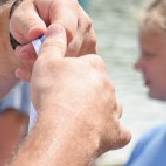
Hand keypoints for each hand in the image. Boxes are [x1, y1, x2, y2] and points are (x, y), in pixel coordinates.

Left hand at [10, 0, 96, 78]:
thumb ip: (27, 24)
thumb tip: (37, 33)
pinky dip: (58, 75)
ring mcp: (89, 38)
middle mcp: (84, 22)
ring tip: (30, 62)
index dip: (47, 45)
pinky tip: (39, 73)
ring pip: (75, 62)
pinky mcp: (89, 54)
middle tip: (24, 58)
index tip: (27, 51)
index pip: (66, 31)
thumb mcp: (21, 16)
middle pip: (72, 48)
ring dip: (52, 67)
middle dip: (47, 57)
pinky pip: (77, 69)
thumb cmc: (27, 17)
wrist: (36, 23)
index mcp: (68, 7)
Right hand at [28, 26, 129, 155]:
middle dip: (86, 93)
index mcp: (95, 66)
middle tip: (64, 103)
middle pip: (99, 86)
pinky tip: (102, 137)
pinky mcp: (117, 133)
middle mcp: (109, 86)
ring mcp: (114, 110)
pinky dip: (113, 135)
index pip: (88, 64)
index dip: (74, 72)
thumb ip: (52, 43)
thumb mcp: (46, 61)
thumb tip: (58, 27)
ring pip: (111, 108)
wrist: (64, 129)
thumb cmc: (53, 93)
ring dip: (100, 112)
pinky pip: (120, 134)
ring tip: (79, 121)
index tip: (60, 81)